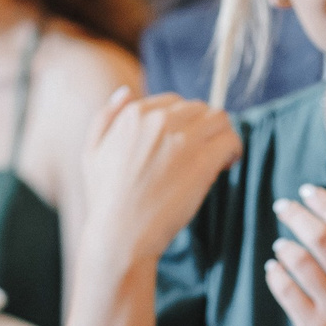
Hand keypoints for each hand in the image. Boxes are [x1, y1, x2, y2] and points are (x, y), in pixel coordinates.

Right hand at [77, 89, 243, 272]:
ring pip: (220, 119)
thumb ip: (107, 117)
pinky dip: (234, 150)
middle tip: (203, 152)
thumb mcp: (91, 152)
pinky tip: (226, 165)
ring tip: (218, 157)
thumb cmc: (105, 199)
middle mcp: (160, 121)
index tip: (185, 142)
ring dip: (222, 135)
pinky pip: (231, 140)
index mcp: (134, 115)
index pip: (173, 102)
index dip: (183, 122)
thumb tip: (126, 91)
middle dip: (204, 128)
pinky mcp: (202, 161)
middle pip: (199, 108)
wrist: (119, 234)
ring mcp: (183, 140)